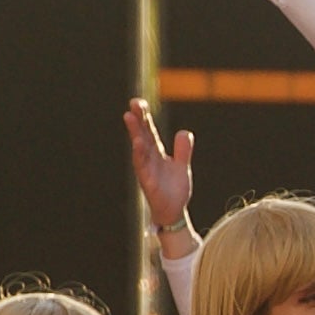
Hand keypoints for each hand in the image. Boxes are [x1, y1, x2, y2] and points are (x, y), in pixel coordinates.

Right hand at [124, 100, 197, 245]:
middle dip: (137, 120)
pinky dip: (140, 155)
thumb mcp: (182, 166)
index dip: (144, 117)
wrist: (174, 212)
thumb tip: (184, 132)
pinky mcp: (149, 182)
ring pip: (139, 149)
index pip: (149, 131)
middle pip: (142, 136)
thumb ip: (183, 150)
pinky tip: (138, 144)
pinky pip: (143, 167)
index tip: (138, 102)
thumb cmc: (174, 189)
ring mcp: (147, 170)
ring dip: (135, 133)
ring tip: (130, 118)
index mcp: (156, 153)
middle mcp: (149, 159)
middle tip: (132, 104)